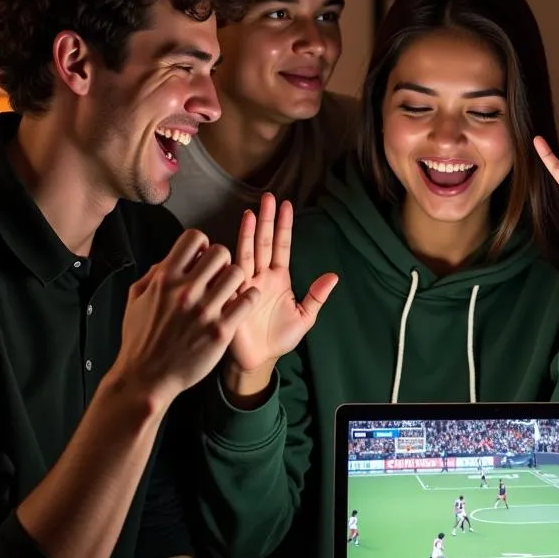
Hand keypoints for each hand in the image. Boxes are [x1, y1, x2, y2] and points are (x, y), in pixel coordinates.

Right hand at [108, 229, 259, 410]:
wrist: (146, 377)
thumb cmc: (141, 339)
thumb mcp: (136, 299)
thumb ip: (155, 274)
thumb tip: (172, 257)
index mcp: (164, 279)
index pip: (194, 237)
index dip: (201, 245)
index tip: (200, 258)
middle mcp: (186, 291)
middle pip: (221, 252)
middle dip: (222, 261)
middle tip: (218, 276)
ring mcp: (205, 311)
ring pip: (238, 273)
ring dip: (236, 280)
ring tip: (230, 291)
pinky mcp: (221, 330)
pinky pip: (248, 300)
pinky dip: (248, 298)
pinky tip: (241, 304)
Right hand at [226, 193, 337, 384]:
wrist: (259, 360)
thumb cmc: (280, 337)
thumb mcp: (305, 317)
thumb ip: (316, 296)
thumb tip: (333, 276)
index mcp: (279, 278)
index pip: (282, 247)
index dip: (284, 227)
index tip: (286, 204)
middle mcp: (261, 276)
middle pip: (263, 243)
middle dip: (266, 220)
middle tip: (268, 197)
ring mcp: (245, 285)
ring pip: (247, 254)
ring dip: (247, 234)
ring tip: (250, 212)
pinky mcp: (232, 299)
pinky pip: (230, 278)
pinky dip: (228, 262)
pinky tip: (225, 244)